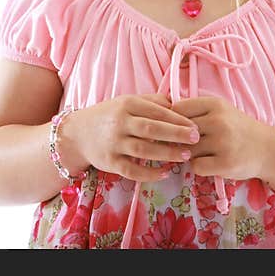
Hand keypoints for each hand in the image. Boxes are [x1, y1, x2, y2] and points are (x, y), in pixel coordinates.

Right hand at [64, 94, 200, 182]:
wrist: (78, 133)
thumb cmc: (110, 115)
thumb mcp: (127, 102)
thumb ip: (152, 102)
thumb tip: (179, 104)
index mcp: (127, 104)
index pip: (156, 111)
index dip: (177, 119)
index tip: (195, 126)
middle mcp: (119, 123)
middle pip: (151, 129)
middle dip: (176, 135)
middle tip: (196, 139)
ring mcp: (113, 143)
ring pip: (143, 150)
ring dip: (167, 154)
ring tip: (185, 156)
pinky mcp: (109, 162)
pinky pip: (132, 170)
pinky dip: (149, 174)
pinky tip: (165, 173)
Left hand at [170, 95, 271, 180]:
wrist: (267, 149)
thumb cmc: (237, 129)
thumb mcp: (220, 111)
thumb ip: (195, 111)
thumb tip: (160, 115)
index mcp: (215, 104)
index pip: (177, 109)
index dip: (171, 120)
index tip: (173, 127)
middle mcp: (219, 121)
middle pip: (180, 131)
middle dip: (177, 139)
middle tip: (183, 144)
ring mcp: (223, 143)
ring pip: (187, 150)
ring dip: (189, 154)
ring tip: (201, 153)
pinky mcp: (226, 163)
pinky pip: (196, 166)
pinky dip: (199, 167)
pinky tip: (209, 163)